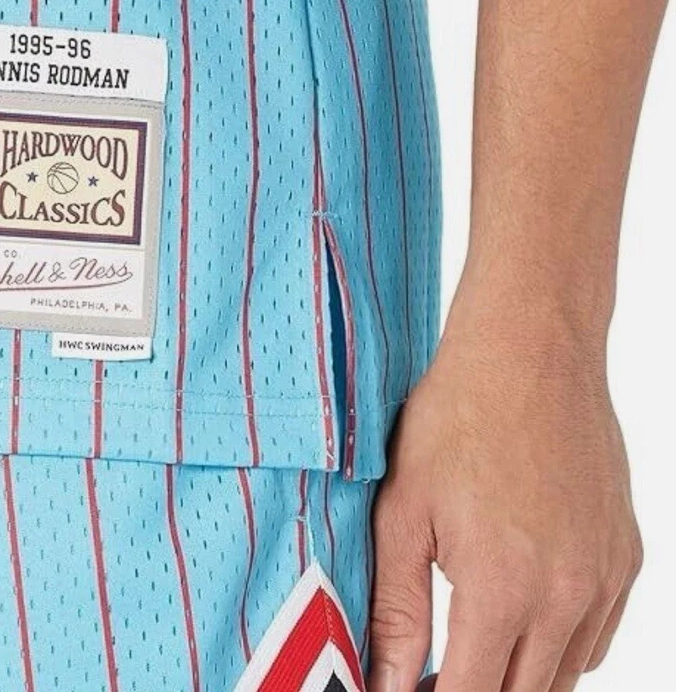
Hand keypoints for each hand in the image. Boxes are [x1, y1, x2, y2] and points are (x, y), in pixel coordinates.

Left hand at [367, 307, 641, 691]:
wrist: (528, 353)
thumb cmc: (457, 420)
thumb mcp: (402, 513)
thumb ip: (398, 609)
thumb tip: (387, 678)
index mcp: (504, 588)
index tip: (408, 690)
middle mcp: (568, 594)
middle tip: (430, 674)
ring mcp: (605, 576)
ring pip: (565, 673)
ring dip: (517, 676)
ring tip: (468, 648)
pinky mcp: (625, 555)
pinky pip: (596, 634)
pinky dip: (559, 646)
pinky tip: (519, 616)